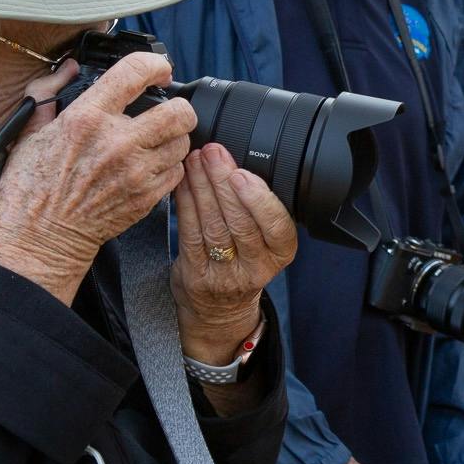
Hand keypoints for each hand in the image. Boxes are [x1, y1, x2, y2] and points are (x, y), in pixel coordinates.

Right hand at [0, 51, 193, 303]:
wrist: (40, 239)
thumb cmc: (31, 188)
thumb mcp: (29, 133)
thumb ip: (49, 93)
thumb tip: (69, 68)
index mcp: (87, 118)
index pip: (135, 72)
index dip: (155, 64)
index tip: (158, 71)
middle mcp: (117, 142)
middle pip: (179, 112)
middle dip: (177, 107)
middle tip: (166, 110)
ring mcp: (136, 172)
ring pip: (183, 142)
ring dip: (173, 138)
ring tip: (156, 141)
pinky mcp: (146, 198)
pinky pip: (177, 172)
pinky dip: (169, 166)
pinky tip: (150, 166)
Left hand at [171, 143, 296, 364]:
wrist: (219, 311)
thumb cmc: (243, 265)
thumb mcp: (266, 245)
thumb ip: (259, 212)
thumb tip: (237, 161)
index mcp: (280, 255)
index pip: (277, 227)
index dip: (259, 200)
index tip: (243, 174)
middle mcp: (255, 268)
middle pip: (240, 222)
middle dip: (224, 182)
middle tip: (213, 153)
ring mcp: (224, 274)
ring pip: (213, 226)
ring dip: (202, 187)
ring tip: (196, 160)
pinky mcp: (195, 274)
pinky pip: (190, 234)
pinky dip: (185, 204)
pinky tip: (183, 183)